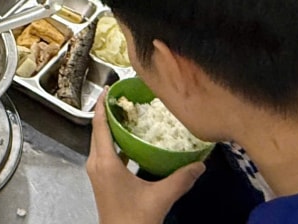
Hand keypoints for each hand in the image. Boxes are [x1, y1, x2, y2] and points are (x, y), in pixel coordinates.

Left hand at [87, 89, 205, 223]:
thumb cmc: (135, 219)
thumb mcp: (160, 197)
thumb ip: (181, 179)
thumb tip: (201, 163)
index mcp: (105, 161)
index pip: (99, 124)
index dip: (102, 103)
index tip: (109, 87)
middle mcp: (96, 162)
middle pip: (97, 129)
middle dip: (107, 111)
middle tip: (123, 96)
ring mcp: (97, 172)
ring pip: (100, 141)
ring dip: (111, 126)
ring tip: (129, 113)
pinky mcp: (102, 179)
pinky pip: (105, 152)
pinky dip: (115, 142)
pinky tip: (131, 141)